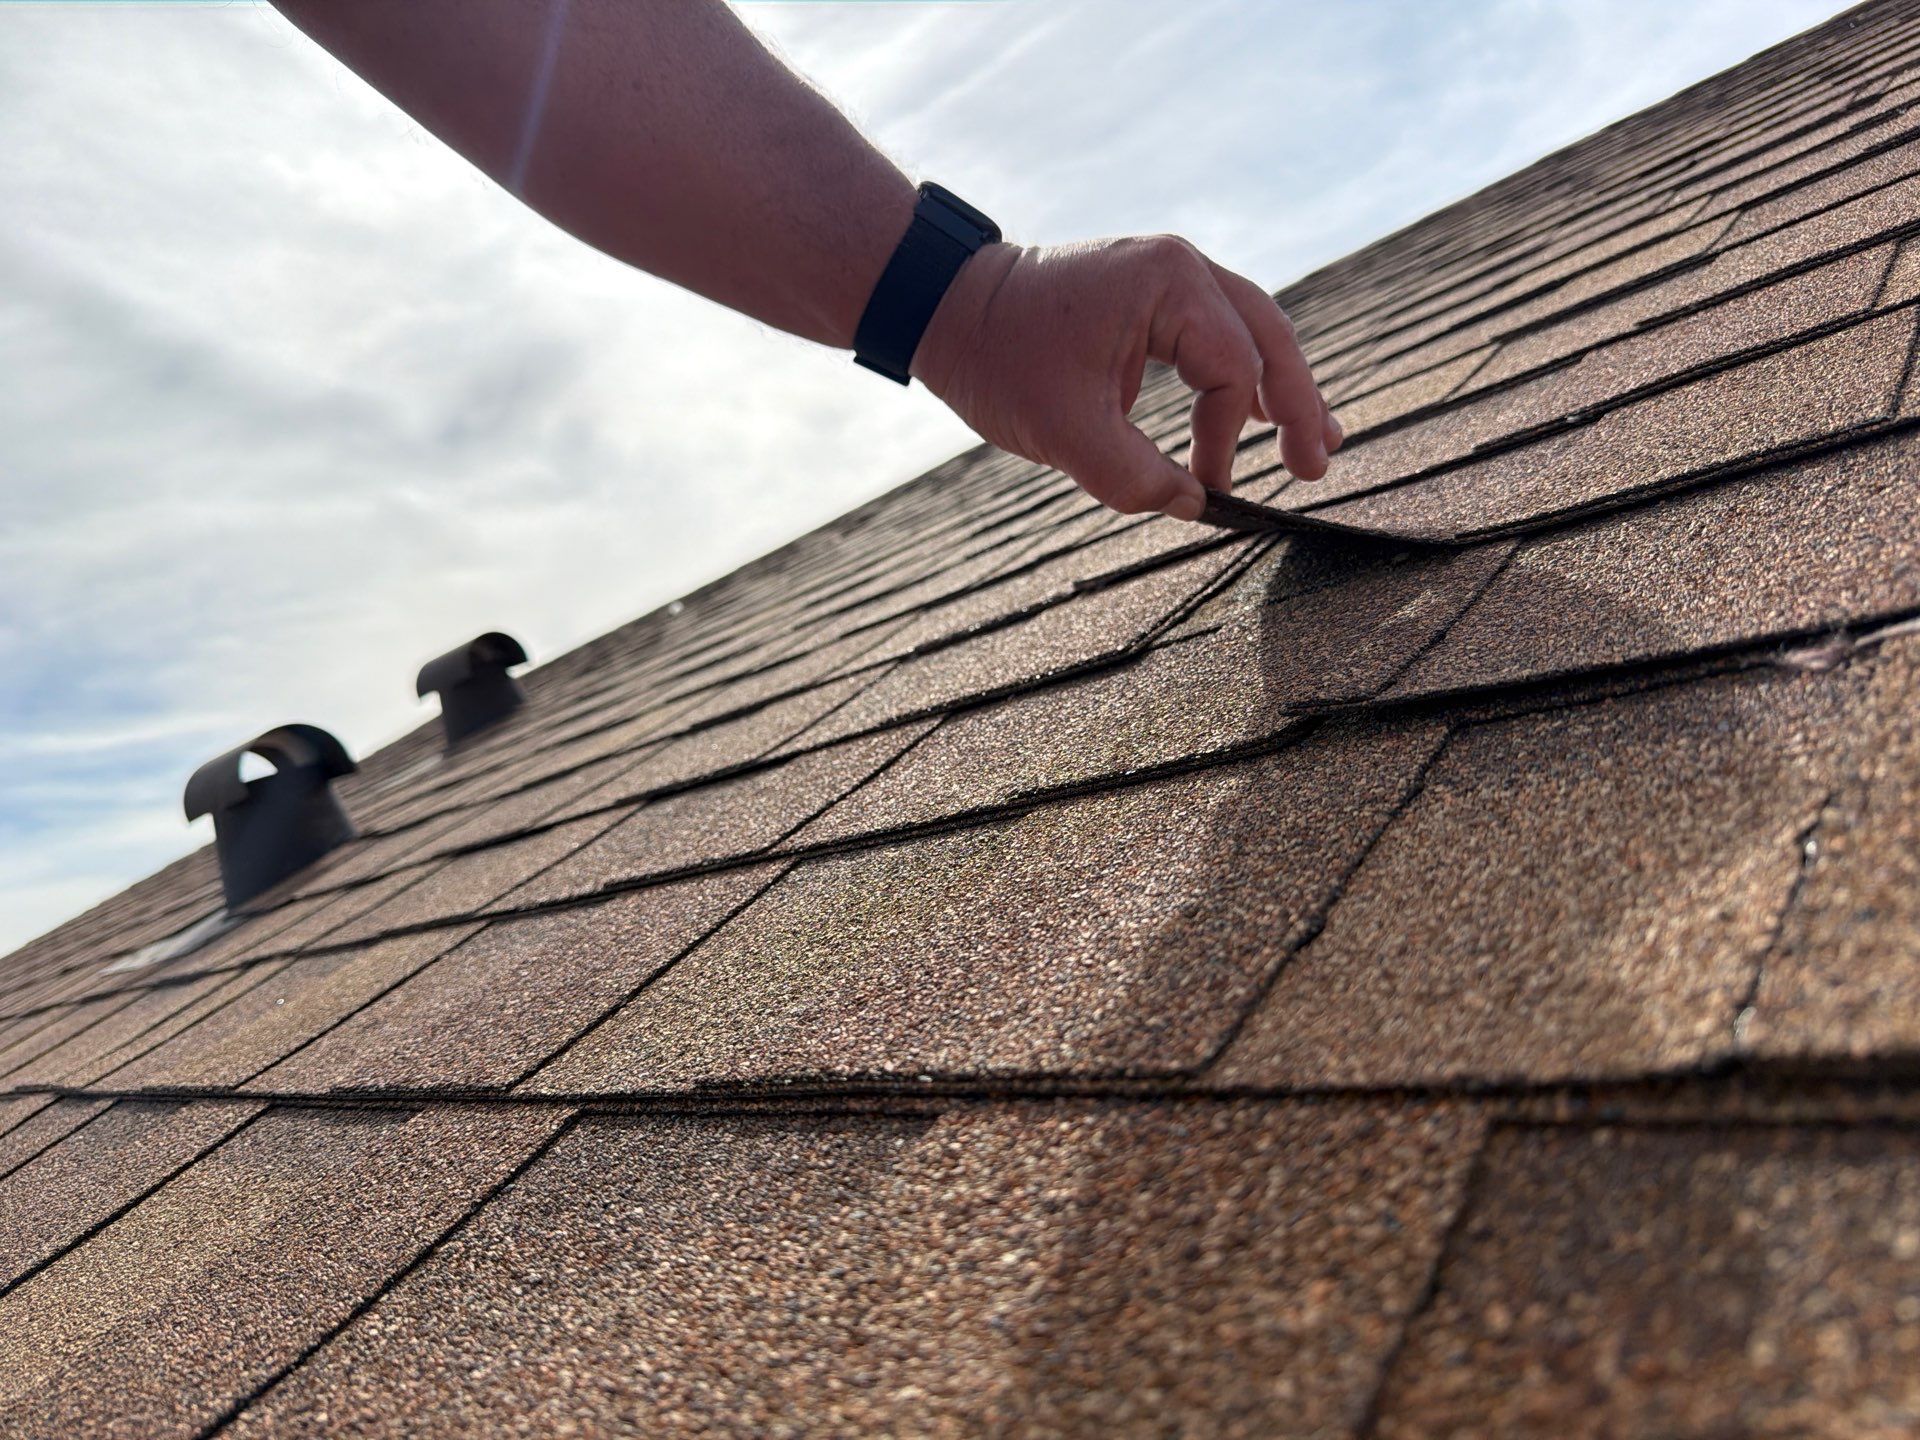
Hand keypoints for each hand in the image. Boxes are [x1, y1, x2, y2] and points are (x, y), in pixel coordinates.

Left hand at [911, 236, 1342, 520]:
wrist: (945, 308)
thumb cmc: (999, 359)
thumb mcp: (1064, 432)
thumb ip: (1135, 477)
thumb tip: (1194, 506)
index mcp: (1168, 283)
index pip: (1231, 370)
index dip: (1226, 439)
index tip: (1208, 488)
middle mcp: (1181, 267)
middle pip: (1268, 337)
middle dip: (1298, 405)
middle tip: (1318, 466)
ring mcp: (1168, 276)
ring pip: (1252, 333)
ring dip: (1283, 389)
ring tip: (1319, 442)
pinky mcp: (1152, 296)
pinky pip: (1218, 334)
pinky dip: (1244, 376)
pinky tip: (1264, 416)